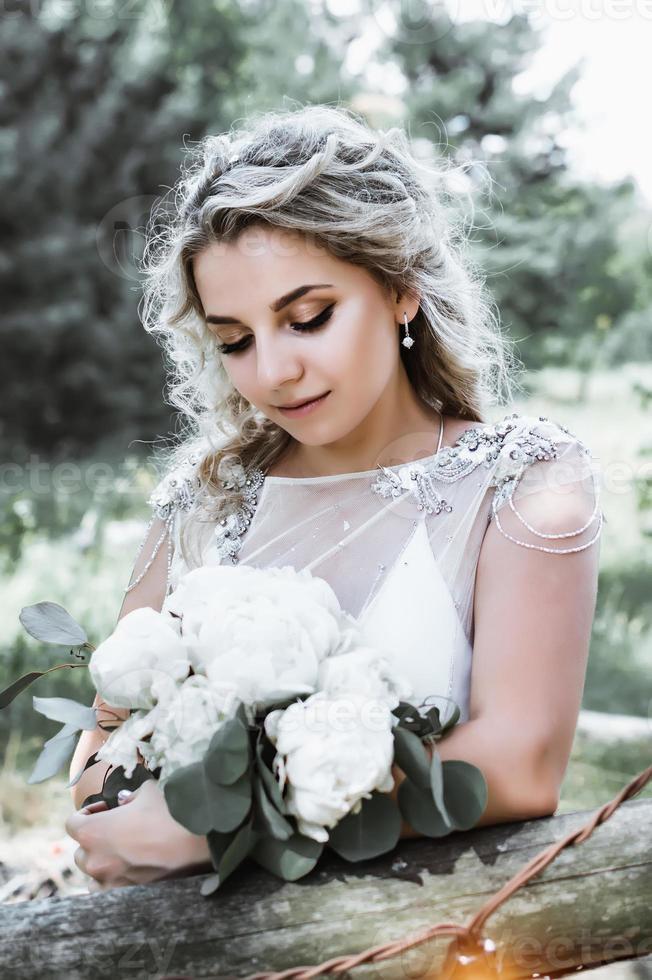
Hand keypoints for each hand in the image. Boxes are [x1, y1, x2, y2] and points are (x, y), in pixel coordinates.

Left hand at [65, 778, 211, 890]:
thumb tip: (125, 802)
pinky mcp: (125, 896)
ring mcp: (109, 882)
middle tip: (117, 830)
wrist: (196, 841)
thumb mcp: (148, 792)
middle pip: (81, 850)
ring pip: (92, 874)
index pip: (73, 823)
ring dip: (101, 863)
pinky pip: (106, 891)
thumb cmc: (169, 812)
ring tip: (123, 853)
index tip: (105, 809)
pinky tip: (129, 871)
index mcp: (92, 832)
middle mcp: (94, 860)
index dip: (87, 813)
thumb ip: (130, 797)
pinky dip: (112, 882)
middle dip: (95, 839)